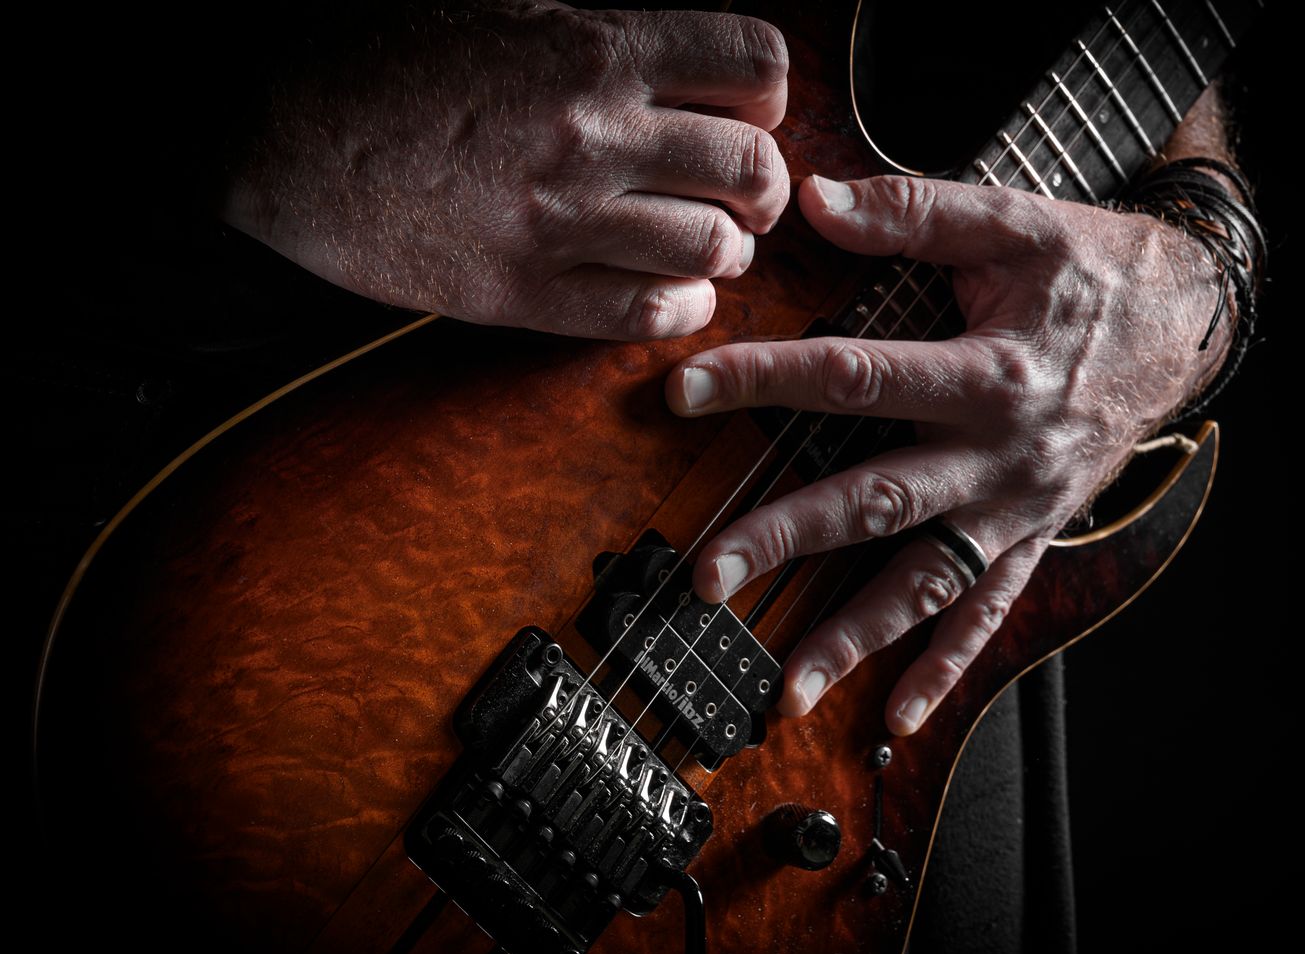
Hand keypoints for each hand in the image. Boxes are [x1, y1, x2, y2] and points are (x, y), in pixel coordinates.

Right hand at [222, 2, 788, 338]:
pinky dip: (682, 309)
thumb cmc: (389, 64)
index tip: (751, 115)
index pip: (753, 61)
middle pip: (752, 166)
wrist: (277, 128)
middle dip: (765, 187)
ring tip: (705, 248)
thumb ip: (611, 48)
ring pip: (715, 249)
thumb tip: (695, 77)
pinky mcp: (524, 293)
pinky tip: (671, 295)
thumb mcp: (512, 19)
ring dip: (727, 253)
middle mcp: (591, 132)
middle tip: (747, 199)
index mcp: (593, 48)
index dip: (769, 96)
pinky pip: (650, 315)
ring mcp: (560, 220)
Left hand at [667, 173, 1228, 734]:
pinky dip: (947, 665)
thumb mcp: (1015, 221)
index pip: (853, 377)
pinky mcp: (1033, 534)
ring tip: (788, 687)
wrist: (1185, 324)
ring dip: (856, 637)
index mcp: (985, 372)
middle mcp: (998, 454)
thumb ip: (914, 211)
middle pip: (877, 501)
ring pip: (926, 582)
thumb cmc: (1095, 273)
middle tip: (710, 575)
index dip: (763, 380)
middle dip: (788, 539)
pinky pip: (989, 612)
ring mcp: (1017, 508)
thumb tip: (817, 199)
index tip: (683, 391)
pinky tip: (902, 711)